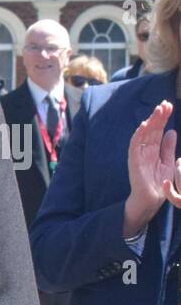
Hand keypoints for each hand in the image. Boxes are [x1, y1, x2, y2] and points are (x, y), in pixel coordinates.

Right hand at [125, 100, 176, 232]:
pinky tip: (144, 125)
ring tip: (158, 110)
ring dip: (150, 121)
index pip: (158, 130)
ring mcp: (138, 155)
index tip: (169, 106)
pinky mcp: (134, 162)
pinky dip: (138, 135)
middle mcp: (145, 150)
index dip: (163, 118)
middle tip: (165, 104)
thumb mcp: (168, 162)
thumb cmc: (159, 183)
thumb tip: (171, 131)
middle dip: (158, 116)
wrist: (151, 200)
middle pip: (152, 129)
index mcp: (153, 150)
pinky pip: (134, 146)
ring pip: (143, 134)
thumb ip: (168, 147)